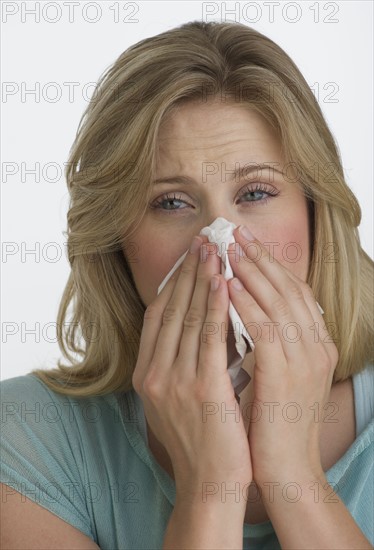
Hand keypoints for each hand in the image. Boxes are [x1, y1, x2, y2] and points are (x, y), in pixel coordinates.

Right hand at [132, 235, 251, 503]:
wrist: (208, 482)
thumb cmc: (199, 439)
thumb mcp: (177, 397)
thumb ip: (179, 361)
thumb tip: (199, 321)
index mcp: (145, 374)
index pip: (157, 316)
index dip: (172, 283)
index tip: (187, 257)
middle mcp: (153, 373)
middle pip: (170, 310)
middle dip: (187, 272)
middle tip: (202, 240)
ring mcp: (173, 381)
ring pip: (188, 317)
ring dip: (201, 280)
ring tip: (213, 250)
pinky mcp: (200, 389)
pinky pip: (208, 338)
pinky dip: (214, 306)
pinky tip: (223, 282)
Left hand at [226, 226, 338, 486]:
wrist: (286, 470)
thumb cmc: (274, 421)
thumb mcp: (278, 374)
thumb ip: (269, 342)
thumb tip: (243, 309)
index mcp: (318, 345)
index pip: (295, 291)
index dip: (271, 263)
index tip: (246, 242)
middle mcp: (318, 347)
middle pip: (288, 288)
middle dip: (258, 257)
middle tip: (233, 232)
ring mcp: (305, 360)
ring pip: (278, 301)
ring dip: (250, 271)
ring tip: (226, 248)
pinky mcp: (286, 376)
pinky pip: (265, 329)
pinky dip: (246, 304)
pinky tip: (227, 285)